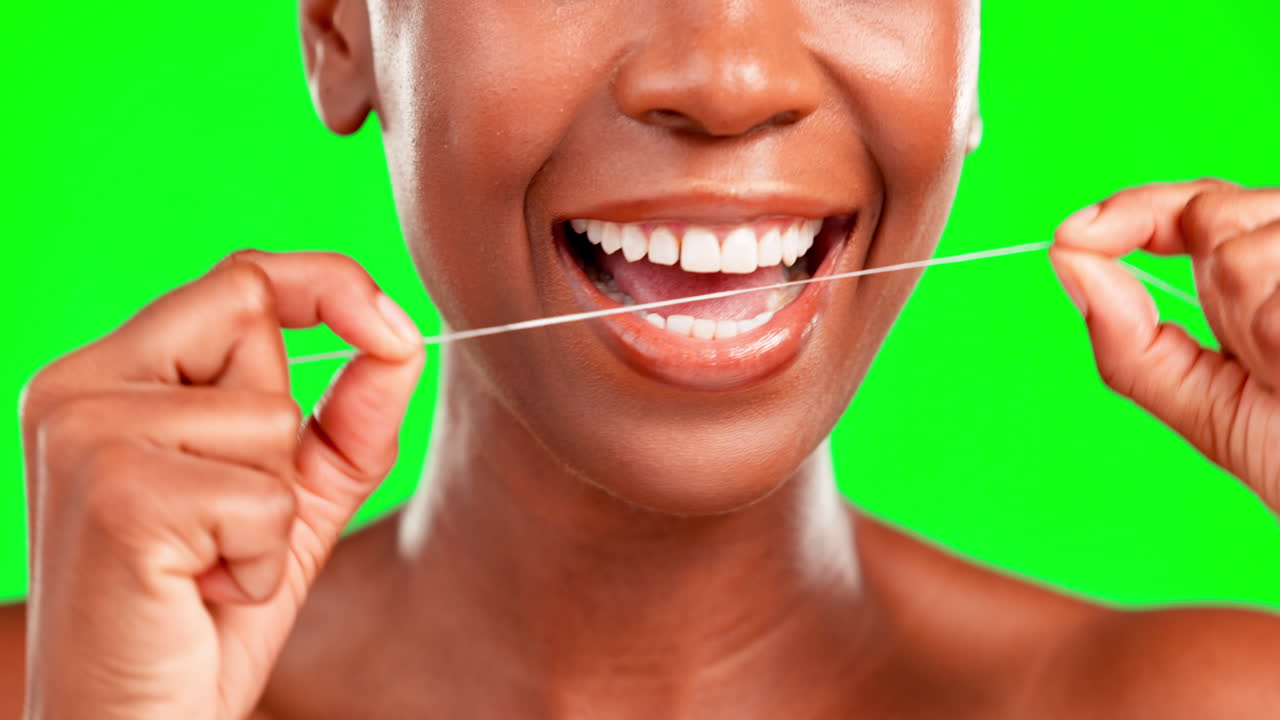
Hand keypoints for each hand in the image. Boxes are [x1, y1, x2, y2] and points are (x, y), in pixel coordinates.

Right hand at [18, 250, 424, 719]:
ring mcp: (86, 434)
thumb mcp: (295, 499)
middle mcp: (77, 387)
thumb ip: (350, 415)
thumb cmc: (208, 617)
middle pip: (249, 314)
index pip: (236, 277)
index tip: (387, 323)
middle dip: (282, 426)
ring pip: (269, 416)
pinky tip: (202, 594)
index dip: (326, 284)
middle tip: (230, 516)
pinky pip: (263, 496)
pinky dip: (261, 560)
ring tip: (211, 565)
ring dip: (274, 511)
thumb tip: (403, 337)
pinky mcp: (116, 495)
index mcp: (107, 377)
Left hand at [1051, 179, 1279, 502]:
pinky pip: (1271, 296)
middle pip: (1218, 219)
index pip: (1197, 208)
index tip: (1076, 234)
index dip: (1135, 210)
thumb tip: (1065, 257)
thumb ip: (1132, 340)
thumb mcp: (1211, 409)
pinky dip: (1276, 334)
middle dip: (1221, 290)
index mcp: (1270, 276)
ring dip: (1262, 325)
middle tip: (1274, 361)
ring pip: (1245, 251)